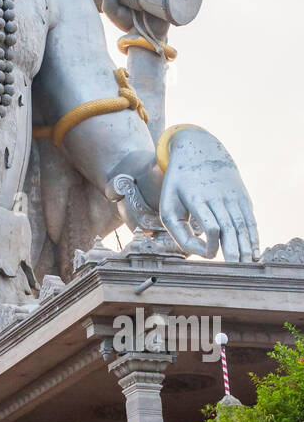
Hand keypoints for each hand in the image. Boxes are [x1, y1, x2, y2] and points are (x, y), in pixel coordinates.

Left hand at [159, 128, 258, 261]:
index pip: (210, 225)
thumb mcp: (168, 206)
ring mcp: (232, 195)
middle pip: (229, 228)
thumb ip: (179, 234)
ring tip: (245, 266)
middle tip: (235, 271)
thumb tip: (203, 254)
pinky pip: (250, 220)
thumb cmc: (179, 185)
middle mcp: (217, 196)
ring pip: (242, 225)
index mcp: (196, 198)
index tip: (209, 254)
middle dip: (233, 251)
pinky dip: (253, 237)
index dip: (211, 244)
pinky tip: (253, 253)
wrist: (199, 149)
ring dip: (246, 247)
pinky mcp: (242, 196)